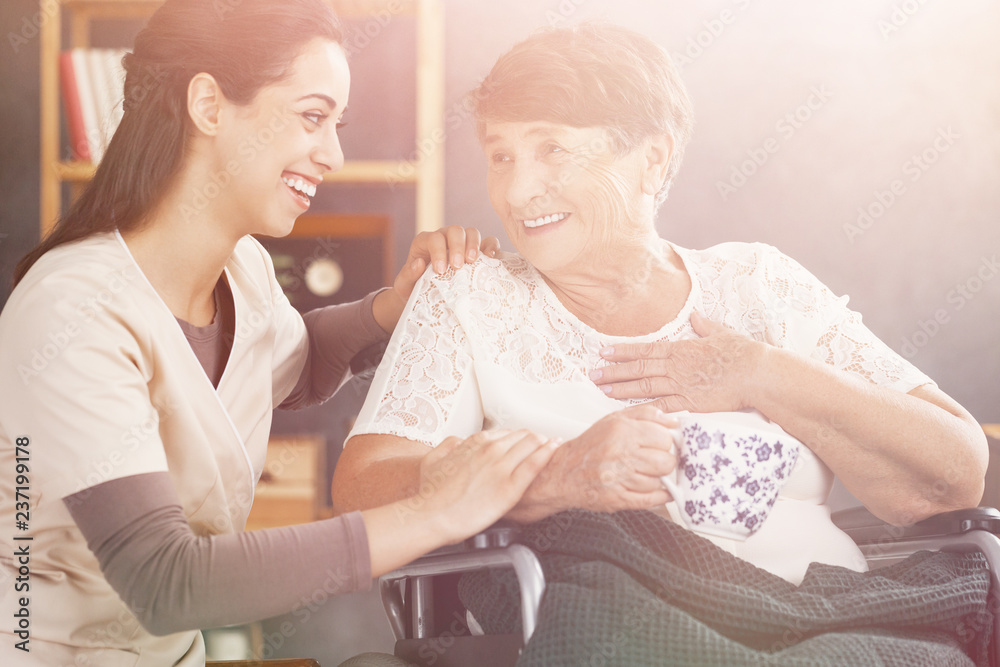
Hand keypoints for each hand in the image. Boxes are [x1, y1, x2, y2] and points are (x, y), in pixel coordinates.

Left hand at [373, 226, 500, 331]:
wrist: (424, 297)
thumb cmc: (413, 289)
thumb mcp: (404, 284)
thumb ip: (408, 274)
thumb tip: (419, 263)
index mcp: (425, 242)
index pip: (434, 238)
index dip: (438, 251)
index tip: (440, 270)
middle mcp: (444, 238)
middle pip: (455, 230)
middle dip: (457, 246)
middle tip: (458, 266)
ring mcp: (462, 244)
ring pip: (471, 232)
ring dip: (474, 245)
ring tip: (472, 262)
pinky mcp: (476, 252)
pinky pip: (488, 241)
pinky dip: (491, 246)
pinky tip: (491, 258)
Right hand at [415, 429, 556, 542]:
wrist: (431, 517)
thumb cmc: (431, 495)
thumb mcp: (432, 460)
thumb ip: (448, 446)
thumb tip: (458, 442)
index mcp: (474, 443)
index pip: (504, 433)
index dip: (516, 437)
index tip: (522, 441)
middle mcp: (489, 450)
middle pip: (522, 435)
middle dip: (534, 437)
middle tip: (542, 442)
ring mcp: (501, 467)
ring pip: (531, 444)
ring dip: (544, 441)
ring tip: (553, 443)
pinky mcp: (510, 488)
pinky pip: (534, 464)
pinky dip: (547, 453)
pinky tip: (555, 449)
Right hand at [527, 405, 678, 515]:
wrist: (565, 471)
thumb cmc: (592, 444)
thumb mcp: (615, 419)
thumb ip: (646, 414)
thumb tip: (674, 422)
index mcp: (622, 431)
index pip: (664, 438)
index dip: (664, 441)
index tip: (658, 444)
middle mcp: (620, 454)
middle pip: (666, 462)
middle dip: (665, 461)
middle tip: (654, 459)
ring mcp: (619, 479)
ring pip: (658, 482)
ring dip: (656, 478)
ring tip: (644, 472)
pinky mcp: (617, 499)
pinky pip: (650, 500)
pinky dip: (659, 496)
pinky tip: (658, 491)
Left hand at [591, 312, 765, 413]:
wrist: (757, 374)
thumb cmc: (743, 353)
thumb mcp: (722, 333)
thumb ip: (705, 326)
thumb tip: (695, 316)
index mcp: (681, 349)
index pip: (644, 349)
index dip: (622, 351)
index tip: (604, 351)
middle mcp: (676, 366)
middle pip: (638, 368)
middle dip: (613, 370)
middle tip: (592, 373)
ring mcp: (681, 385)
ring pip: (644, 386)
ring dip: (621, 388)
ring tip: (601, 389)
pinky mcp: (689, 403)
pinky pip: (661, 406)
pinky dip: (643, 409)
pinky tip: (627, 413)